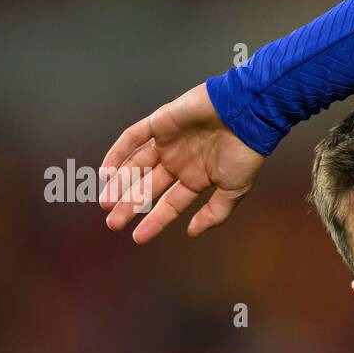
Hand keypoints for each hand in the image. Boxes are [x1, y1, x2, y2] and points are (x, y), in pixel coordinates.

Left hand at [98, 82, 265, 243]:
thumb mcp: (234, 190)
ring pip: (137, 165)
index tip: (137, 238)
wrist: (246, 114)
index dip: (154, 221)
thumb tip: (193, 232)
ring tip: (106, 202)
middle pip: (148, 187)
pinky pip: (133, 137)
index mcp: (197, 178)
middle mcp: (179, 162)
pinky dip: (118, 152)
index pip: (170, 204)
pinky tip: (107, 172)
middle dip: (130, 205)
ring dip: (121, 183)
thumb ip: (214, 213)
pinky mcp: (160, 122)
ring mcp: (168, 142)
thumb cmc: (245, 153)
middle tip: (113, 223)